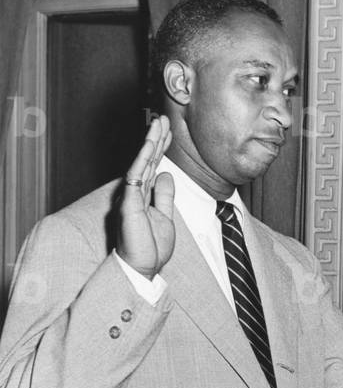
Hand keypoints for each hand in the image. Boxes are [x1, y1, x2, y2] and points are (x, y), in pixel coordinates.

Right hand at [118, 116, 174, 278]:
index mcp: (145, 195)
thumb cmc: (151, 247)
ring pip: (142, 163)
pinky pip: (136, 177)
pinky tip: (150, 145)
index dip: (161, 148)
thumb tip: (167, 175)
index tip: (168, 130)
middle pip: (148, 160)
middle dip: (156, 139)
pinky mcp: (129, 204)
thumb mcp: (166, 217)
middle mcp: (137, 193)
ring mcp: (132, 197)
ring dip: (150, 142)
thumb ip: (165, 196)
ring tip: (157, 123)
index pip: (154, 166)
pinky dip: (143, 160)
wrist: (143, 268)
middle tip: (163, 118)